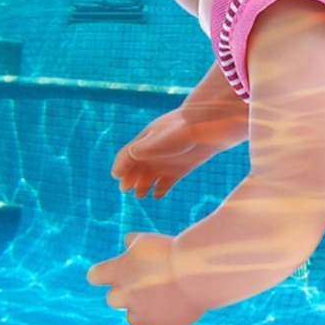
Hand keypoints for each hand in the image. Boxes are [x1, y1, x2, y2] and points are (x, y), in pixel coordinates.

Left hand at [86, 233, 204, 324]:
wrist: (198, 270)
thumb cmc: (173, 250)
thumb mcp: (149, 239)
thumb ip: (134, 242)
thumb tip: (128, 241)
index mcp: (118, 271)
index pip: (95, 276)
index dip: (104, 273)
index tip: (121, 268)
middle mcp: (125, 296)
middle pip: (113, 299)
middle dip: (127, 292)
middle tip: (150, 279)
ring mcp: (143, 315)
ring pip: (133, 319)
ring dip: (144, 310)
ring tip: (165, 295)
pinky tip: (173, 312)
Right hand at [112, 100, 246, 198]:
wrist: (208, 128)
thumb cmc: (181, 130)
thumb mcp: (160, 138)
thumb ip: (145, 147)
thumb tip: (130, 154)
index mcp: (145, 142)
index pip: (127, 156)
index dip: (120, 166)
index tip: (117, 177)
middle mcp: (154, 153)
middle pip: (136, 169)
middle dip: (129, 178)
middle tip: (125, 188)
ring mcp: (166, 162)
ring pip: (149, 178)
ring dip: (143, 186)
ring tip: (140, 195)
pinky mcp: (180, 169)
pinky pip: (166, 183)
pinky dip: (161, 190)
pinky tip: (157, 196)